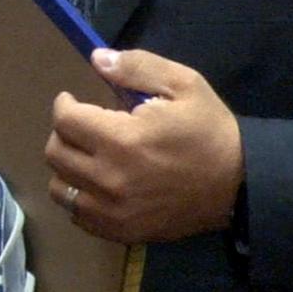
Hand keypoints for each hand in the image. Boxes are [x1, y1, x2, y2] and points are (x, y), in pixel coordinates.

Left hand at [45, 49, 243, 242]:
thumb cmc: (208, 129)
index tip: (72, 99)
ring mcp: (113, 212)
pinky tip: (98, 181)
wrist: (237, 183)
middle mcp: (109, 179)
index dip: (64, 104)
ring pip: (60, 189)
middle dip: (63, 132)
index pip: (66, 121)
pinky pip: (77, 216)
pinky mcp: (121, 232)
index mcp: (123, 140)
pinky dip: (79, 196)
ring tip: (88, 153)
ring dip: (67, 166)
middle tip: (82, 123)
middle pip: (56, 154)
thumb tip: (97, 59)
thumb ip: (137, 67)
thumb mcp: (182, 83)